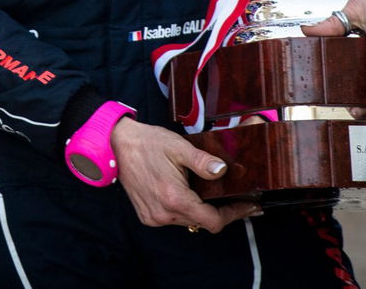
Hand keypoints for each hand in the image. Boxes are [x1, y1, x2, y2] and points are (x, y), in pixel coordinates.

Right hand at [110, 118, 258, 231]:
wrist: (116, 145)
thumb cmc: (147, 143)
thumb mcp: (178, 147)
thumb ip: (202, 161)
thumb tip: (223, 171)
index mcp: (174, 198)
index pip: (213, 221)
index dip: (234, 214)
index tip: (248, 206)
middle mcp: (164, 213)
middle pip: (203, 222)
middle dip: (219, 211)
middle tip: (234, 198)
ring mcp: (154, 217)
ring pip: (188, 221)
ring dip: (200, 210)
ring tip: (207, 193)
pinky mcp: (147, 216)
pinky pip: (174, 219)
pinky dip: (184, 209)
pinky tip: (186, 194)